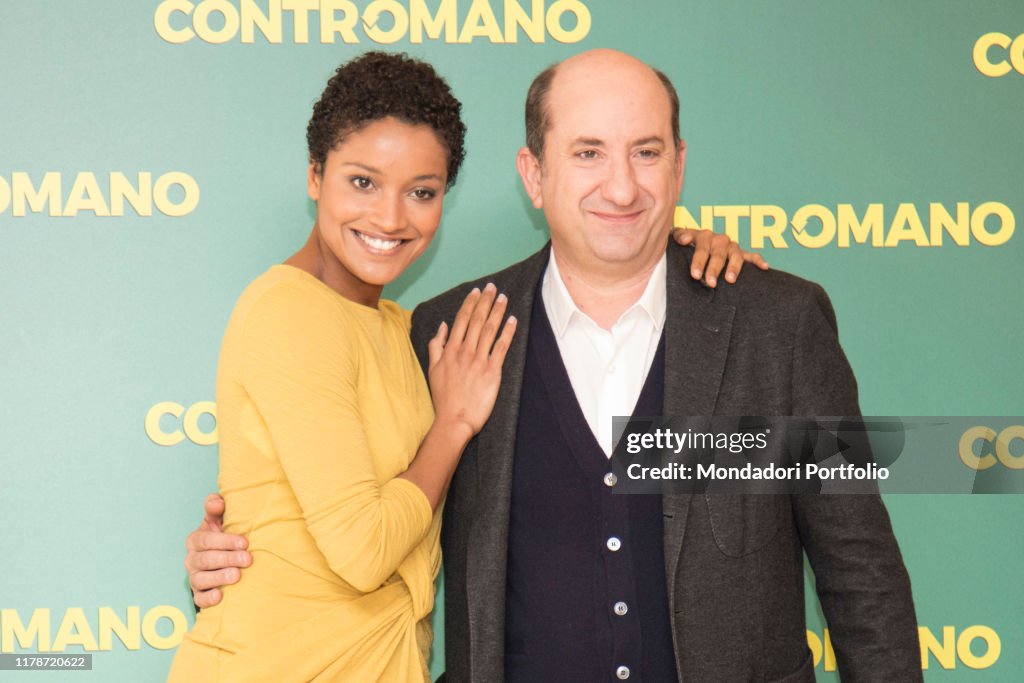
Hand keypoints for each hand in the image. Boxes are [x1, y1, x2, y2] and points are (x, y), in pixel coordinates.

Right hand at [184, 493, 251, 608]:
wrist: (219, 562)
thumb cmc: (222, 537)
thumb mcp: (218, 521)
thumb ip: (216, 509)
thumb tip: (216, 501)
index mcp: (196, 540)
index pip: (207, 540)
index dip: (225, 541)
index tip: (244, 542)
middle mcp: (192, 559)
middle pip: (207, 559)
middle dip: (228, 559)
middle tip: (248, 559)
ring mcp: (194, 578)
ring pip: (202, 579)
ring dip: (219, 577)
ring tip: (237, 576)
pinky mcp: (198, 594)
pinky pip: (199, 599)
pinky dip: (208, 598)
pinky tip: (220, 596)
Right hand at [427, 283, 516, 438]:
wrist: (454, 420)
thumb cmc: (444, 397)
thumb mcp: (433, 369)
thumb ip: (436, 346)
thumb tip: (442, 326)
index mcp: (450, 350)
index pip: (461, 320)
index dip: (470, 303)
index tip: (477, 291)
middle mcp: (465, 352)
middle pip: (477, 320)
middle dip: (485, 301)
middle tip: (493, 287)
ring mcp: (479, 361)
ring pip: (489, 330)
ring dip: (497, 311)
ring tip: (503, 298)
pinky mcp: (492, 372)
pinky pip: (501, 347)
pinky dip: (507, 332)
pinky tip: (513, 320)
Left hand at [672, 227, 768, 287]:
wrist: (692, 241)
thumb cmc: (685, 244)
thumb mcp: (679, 238)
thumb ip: (679, 236)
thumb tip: (683, 239)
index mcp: (703, 236)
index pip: (701, 249)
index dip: (698, 262)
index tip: (695, 275)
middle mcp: (719, 240)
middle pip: (718, 255)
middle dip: (714, 269)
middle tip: (709, 282)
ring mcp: (731, 247)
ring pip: (735, 255)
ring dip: (733, 267)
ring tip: (730, 280)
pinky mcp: (742, 254)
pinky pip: (752, 256)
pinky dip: (758, 260)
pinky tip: (765, 267)